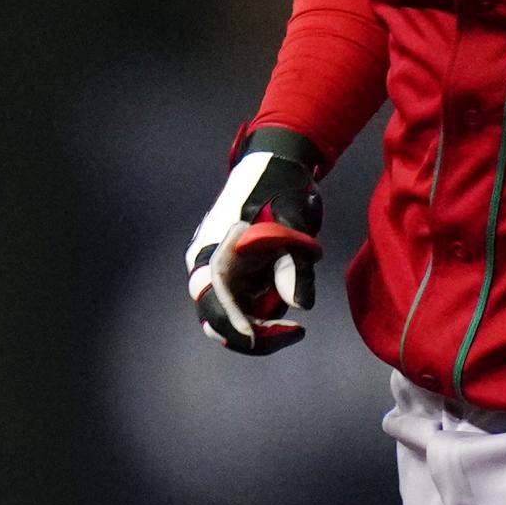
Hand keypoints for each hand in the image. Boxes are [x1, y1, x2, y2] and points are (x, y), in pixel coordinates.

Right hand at [186, 128, 324, 355]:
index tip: (255, 338)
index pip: (211, 298)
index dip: (230, 323)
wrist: (277, 165)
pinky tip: (285, 284)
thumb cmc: (281, 189)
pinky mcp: (234, 275)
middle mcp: (207, 265)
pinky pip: (245, 304)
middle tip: (296, 330)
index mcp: (213, 250)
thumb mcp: (295, 223)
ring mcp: (218, 272)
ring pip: (235, 314)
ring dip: (264, 317)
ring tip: (293, 285)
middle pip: (219, 318)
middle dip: (256, 331)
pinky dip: (266, 306)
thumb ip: (295, 264)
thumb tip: (298, 305)